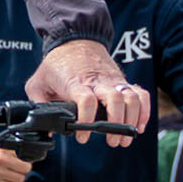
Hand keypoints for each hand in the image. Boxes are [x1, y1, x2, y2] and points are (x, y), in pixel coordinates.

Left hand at [31, 38, 149, 144]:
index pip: (87, 100)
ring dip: (132, 120)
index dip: (87, 119)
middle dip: (117, 124)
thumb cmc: (57, 63)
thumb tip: (45, 128)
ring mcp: (113, 80)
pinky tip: (140, 125)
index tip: (82, 136)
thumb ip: (38, 104)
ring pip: (131, 97)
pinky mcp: (122, 81)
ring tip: (124, 139)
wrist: (75, 39)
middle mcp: (98, 81)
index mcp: (76, 82)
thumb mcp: (37, 82)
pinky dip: (144, 110)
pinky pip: (140, 93)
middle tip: (111, 141)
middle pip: (115, 99)